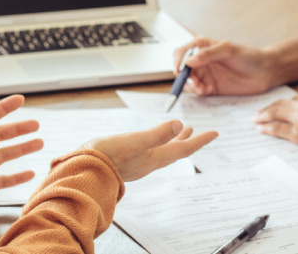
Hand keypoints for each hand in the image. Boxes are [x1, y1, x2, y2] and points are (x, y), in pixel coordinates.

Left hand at [0, 94, 43, 214]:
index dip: (5, 107)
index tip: (20, 99)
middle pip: (2, 135)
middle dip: (19, 129)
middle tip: (36, 124)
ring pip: (6, 155)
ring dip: (22, 148)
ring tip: (39, 143)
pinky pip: (3, 180)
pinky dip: (17, 177)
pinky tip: (29, 174)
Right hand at [83, 120, 217, 180]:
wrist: (82, 173)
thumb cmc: (106, 158)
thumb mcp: (133, 142)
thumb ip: (156, 134)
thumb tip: (178, 123)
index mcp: (154, 157)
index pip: (183, 148)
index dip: (200, 140)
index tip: (215, 133)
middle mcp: (149, 162)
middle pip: (175, 151)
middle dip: (188, 140)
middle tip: (200, 133)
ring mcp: (138, 164)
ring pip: (163, 151)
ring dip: (174, 140)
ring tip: (181, 131)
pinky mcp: (127, 162)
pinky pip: (150, 152)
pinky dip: (158, 143)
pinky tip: (151, 142)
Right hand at [172, 37, 276, 95]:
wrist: (265, 72)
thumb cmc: (249, 56)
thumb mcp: (229, 50)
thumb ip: (209, 54)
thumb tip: (189, 61)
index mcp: (203, 46)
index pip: (182, 51)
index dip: (177, 60)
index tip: (178, 70)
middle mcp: (202, 60)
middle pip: (182, 68)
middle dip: (182, 75)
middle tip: (190, 81)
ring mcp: (206, 74)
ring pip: (188, 81)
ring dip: (190, 84)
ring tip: (200, 86)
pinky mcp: (211, 87)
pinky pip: (197, 91)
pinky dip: (197, 91)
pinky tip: (204, 90)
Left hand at [253, 92, 297, 154]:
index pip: (295, 100)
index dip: (284, 104)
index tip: (278, 106)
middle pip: (281, 104)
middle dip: (269, 108)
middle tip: (260, 112)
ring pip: (276, 113)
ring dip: (264, 116)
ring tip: (256, 119)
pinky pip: (278, 128)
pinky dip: (267, 128)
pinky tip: (261, 129)